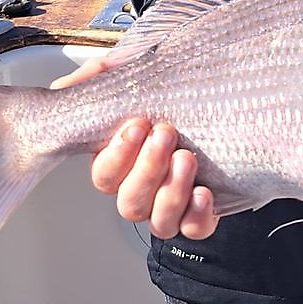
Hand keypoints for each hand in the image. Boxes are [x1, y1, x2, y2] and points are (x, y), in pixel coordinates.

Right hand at [50, 57, 217, 239]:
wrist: (217, 125)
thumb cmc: (168, 107)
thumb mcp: (138, 82)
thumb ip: (106, 75)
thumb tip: (85, 74)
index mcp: (119, 166)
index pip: (104, 174)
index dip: (117, 155)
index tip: (136, 126)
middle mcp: (139, 191)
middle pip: (130, 200)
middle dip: (147, 168)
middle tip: (165, 134)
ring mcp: (167, 209)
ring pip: (158, 221)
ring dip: (171, 191)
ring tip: (186, 158)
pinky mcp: (197, 218)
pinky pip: (193, 229)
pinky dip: (197, 215)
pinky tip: (203, 192)